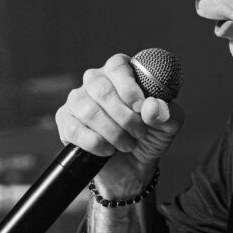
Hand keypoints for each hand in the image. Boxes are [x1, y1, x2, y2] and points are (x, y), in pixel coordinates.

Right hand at [54, 53, 183, 197]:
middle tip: (139, 133)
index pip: (118, 66)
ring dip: (113, 132)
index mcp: (121, 73)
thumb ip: (166, 113)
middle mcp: (96, 80)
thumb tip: (151, 106)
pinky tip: (108, 150)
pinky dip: (95, 143)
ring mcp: (77, 99)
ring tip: (127, 144)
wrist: (132, 167)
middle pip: (102, 89)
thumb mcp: (167, 125)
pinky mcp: (65, 120)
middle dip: (124, 116)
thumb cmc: (149, 136)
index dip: (128, 86)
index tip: (140, 107)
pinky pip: (75, 129)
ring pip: (89, 110)